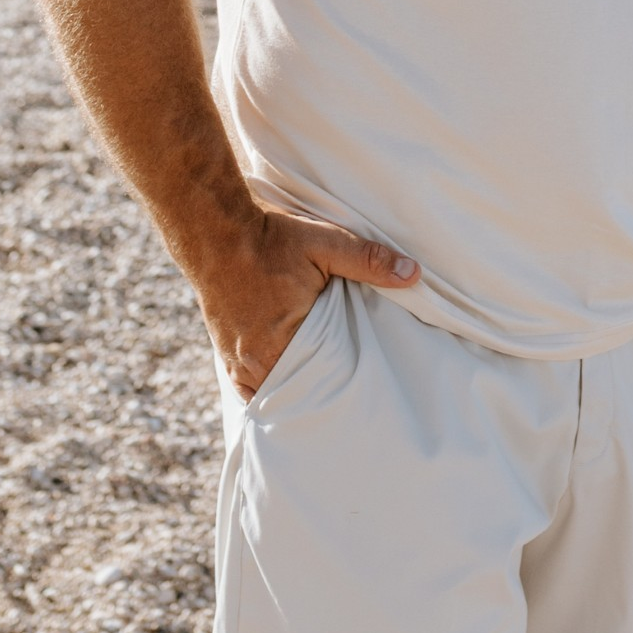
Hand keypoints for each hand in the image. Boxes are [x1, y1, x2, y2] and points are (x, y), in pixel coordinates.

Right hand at [200, 204, 419, 400]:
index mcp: (283, 342)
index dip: (341, 387)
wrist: (218, 233)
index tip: (361, 390)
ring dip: (293, 392)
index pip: (321, 382)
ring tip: (319, 394)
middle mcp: (256, 361)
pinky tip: (287, 387)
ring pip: (272, 393)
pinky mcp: (225, 356)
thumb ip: (369, 260)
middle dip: (318, 395)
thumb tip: (414, 274)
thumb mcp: (326, 243)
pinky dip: (268, 389)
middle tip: (345, 398)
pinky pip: (249, 389)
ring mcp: (238, 362)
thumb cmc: (272, 240)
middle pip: (296, 392)